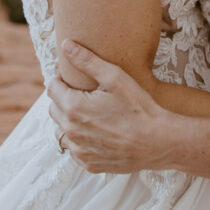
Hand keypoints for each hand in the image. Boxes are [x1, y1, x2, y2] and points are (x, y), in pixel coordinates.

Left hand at [47, 40, 173, 173]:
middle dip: (64, 98)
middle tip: (85, 93)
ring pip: (62, 130)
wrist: (158, 142)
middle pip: (54, 108)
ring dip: (70, 120)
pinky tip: (98, 131)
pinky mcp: (88, 164)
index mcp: (73, 107)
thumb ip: (86, 60)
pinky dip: (80, 139)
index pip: (52, 88)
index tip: (74, 77)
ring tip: (91, 112)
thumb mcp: (115, 77)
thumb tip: (66, 45)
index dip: (61, 79)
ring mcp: (79, 150)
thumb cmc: (138, 106)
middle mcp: (70, 131)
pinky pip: (74, 148)